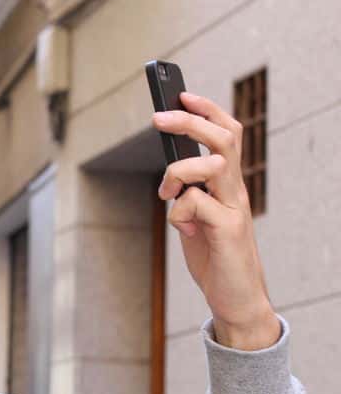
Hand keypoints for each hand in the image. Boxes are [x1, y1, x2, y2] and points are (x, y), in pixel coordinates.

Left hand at [152, 92, 279, 350]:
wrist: (236, 298)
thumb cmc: (214, 257)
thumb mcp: (194, 221)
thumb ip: (186, 198)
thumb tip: (172, 182)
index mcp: (228, 184)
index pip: (226, 135)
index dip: (207, 111)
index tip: (182, 95)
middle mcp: (236, 190)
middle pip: (223, 138)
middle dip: (190, 121)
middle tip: (158, 117)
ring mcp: (234, 208)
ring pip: (211, 164)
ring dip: (178, 170)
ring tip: (165, 191)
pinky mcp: (228, 229)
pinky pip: (196, 204)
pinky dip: (179, 212)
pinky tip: (184, 230)